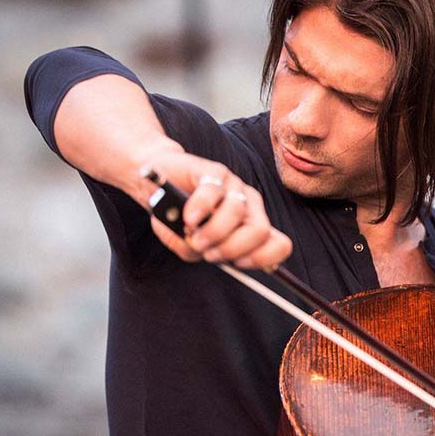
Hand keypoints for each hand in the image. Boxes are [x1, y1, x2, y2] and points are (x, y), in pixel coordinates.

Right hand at [138, 151, 291, 270]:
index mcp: (252, 225)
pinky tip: (188, 218)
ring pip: (236, 212)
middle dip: (232, 249)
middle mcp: (250, 205)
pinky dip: (200, 209)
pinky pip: (213, 192)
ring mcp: (234, 186)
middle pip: (260, 231)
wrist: (155, 186)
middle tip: (208, 252)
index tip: (235, 264)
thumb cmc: (177, 219)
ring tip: (192, 234)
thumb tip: (203, 251)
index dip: (261, 259)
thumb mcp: (190, 244)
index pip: (279, 244)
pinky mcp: (213, 171)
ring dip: (212, 231)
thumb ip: (197, 252)